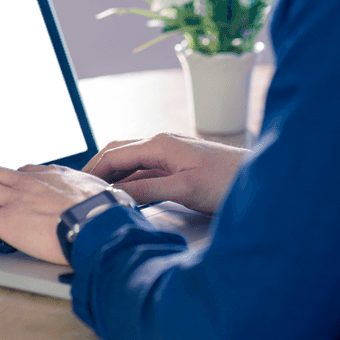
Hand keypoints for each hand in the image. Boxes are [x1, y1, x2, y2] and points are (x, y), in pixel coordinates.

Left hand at [0, 164, 112, 263]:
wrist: (97, 223)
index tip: (10, 198)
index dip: (11, 185)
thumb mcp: (97, 190)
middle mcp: (28, 180)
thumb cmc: (103, 211)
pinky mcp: (4, 219)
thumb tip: (99, 195)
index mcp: (50, 174)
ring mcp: (14, 197)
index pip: (20, 172)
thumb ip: (88, 191)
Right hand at [83, 133, 249, 215]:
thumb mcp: (185, 189)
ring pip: (132, 163)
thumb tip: (118, 194)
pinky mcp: (180, 168)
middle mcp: (163, 144)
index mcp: (160, 144)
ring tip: (97, 193)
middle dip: (98, 169)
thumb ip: (149, 190)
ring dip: (114, 176)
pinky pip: (146, 172)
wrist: (262, 182)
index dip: (93, 170)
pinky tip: (126, 195)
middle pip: (119, 154)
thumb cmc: (229, 181)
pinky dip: (130, 182)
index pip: (115, 155)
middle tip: (80, 189)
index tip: (76, 187)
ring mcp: (171, 155)